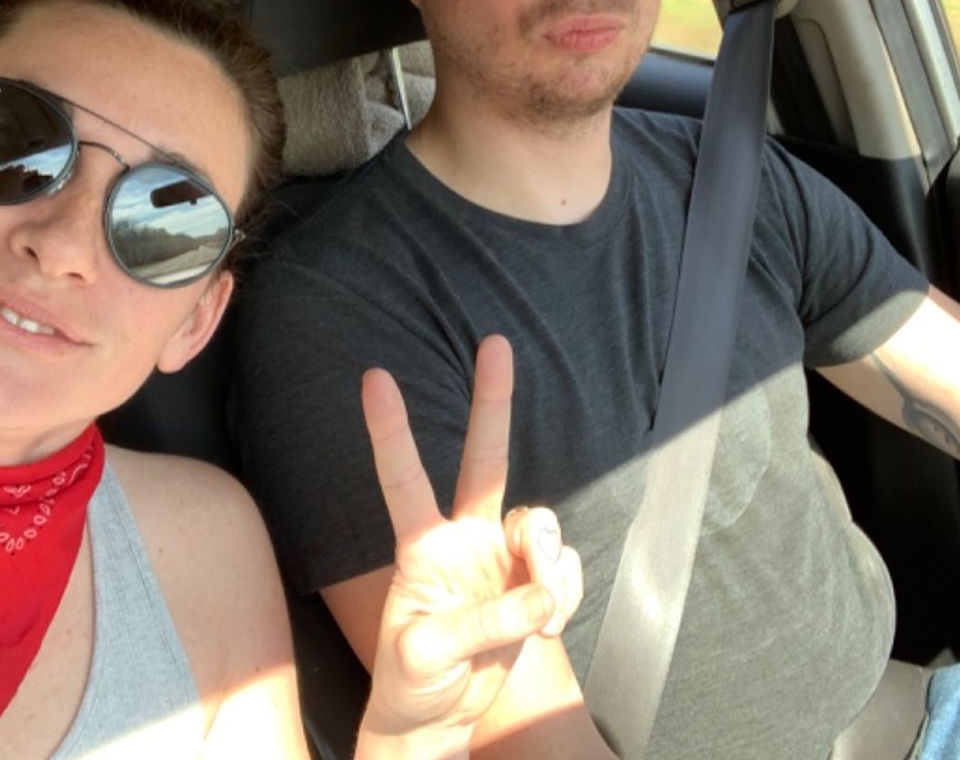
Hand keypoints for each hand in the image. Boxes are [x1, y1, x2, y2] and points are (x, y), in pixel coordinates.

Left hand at [360, 335, 582, 744]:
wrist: (441, 722)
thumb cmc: (411, 685)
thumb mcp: (425, 657)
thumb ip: (484, 622)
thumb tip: (544, 596)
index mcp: (421, 548)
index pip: (404, 478)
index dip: (392, 430)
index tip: (375, 378)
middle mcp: (464, 538)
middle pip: (485, 459)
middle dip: (490, 401)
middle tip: (494, 343)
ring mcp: (502, 558)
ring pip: (541, 523)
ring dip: (549, 562)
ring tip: (543, 613)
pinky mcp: (535, 582)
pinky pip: (567, 568)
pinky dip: (567, 594)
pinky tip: (548, 625)